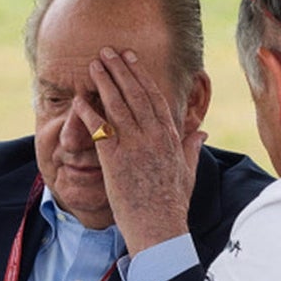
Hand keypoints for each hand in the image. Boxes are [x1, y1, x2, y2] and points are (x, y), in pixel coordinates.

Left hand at [76, 47, 206, 253]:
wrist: (159, 228)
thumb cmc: (173, 204)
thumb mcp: (188, 171)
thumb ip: (191, 147)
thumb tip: (200, 132)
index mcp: (171, 136)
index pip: (155, 97)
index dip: (141, 75)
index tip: (131, 59)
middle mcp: (153, 136)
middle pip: (135, 93)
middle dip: (121, 69)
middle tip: (108, 52)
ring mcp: (134, 146)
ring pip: (117, 105)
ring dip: (104, 82)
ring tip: (94, 65)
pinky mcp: (115, 159)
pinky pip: (99, 129)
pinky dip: (89, 112)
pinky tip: (79, 99)